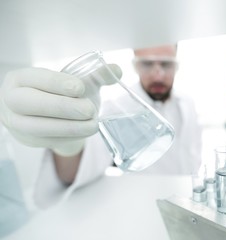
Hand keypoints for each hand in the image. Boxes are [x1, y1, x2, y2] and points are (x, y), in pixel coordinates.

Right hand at [0, 65, 121, 155]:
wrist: (52, 117)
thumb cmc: (62, 94)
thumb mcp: (77, 82)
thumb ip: (96, 75)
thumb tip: (117, 70)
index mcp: (20, 79)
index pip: (34, 78)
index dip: (57, 83)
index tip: (80, 88)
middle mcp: (11, 100)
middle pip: (30, 104)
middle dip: (62, 107)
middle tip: (89, 109)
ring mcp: (17, 123)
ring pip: (37, 127)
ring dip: (69, 126)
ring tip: (93, 124)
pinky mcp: (28, 141)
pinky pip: (47, 141)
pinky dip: (68, 137)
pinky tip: (84, 132)